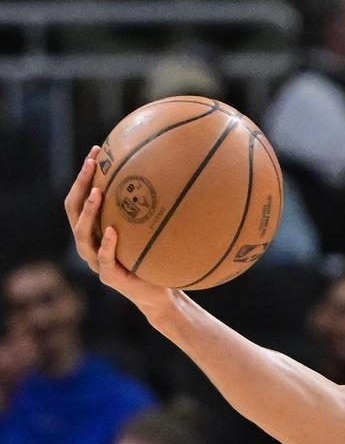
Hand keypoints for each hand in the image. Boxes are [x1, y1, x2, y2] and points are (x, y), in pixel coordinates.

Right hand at [63, 147, 174, 314]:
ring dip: (88, 211)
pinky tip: (112, 230)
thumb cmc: (157, 257)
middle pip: (73, 210)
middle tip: (92, 164)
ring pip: (82, 234)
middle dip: (81, 184)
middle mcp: (91, 242)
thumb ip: (152, 208)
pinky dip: (108, 244)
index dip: (85, 174)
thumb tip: (174, 172)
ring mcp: (97, 260)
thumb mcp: (153, 229)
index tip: (97, 150)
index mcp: (96, 228)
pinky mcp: (109, 277)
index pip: (82, 196)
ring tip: (97, 193)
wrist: (162, 293)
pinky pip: (104, 259)